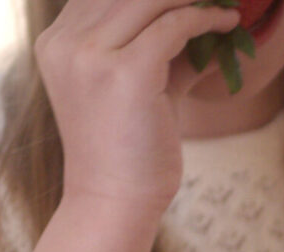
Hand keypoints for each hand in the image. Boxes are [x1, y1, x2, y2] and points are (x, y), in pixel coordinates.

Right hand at [34, 0, 241, 215]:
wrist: (114, 200)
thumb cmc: (128, 149)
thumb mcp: (140, 84)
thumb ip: (162, 45)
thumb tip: (210, 13)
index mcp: (56, 42)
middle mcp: (66, 42)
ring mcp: (90, 55)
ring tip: (223, 5)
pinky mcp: (125, 72)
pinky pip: (173, 24)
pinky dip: (205, 18)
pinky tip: (227, 23)